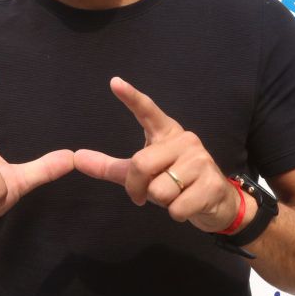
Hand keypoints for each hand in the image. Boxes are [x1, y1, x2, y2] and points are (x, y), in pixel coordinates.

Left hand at [74, 77, 244, 232]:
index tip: (114, 82)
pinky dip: (176, 213)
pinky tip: (189, 204)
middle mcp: (185, 140)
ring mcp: (201, 160)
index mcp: (166, 133)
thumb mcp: (142, 173)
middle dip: (137, 187)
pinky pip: (176, 207)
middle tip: (146, 194)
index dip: (131, 97)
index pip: (147, 111)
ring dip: (161, 202)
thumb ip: (110, 166)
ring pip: (158, 189)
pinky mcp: (211, 184)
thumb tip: (77, 158)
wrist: (217, 202)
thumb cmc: (175, 183)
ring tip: (176, 195)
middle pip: (141, 164)